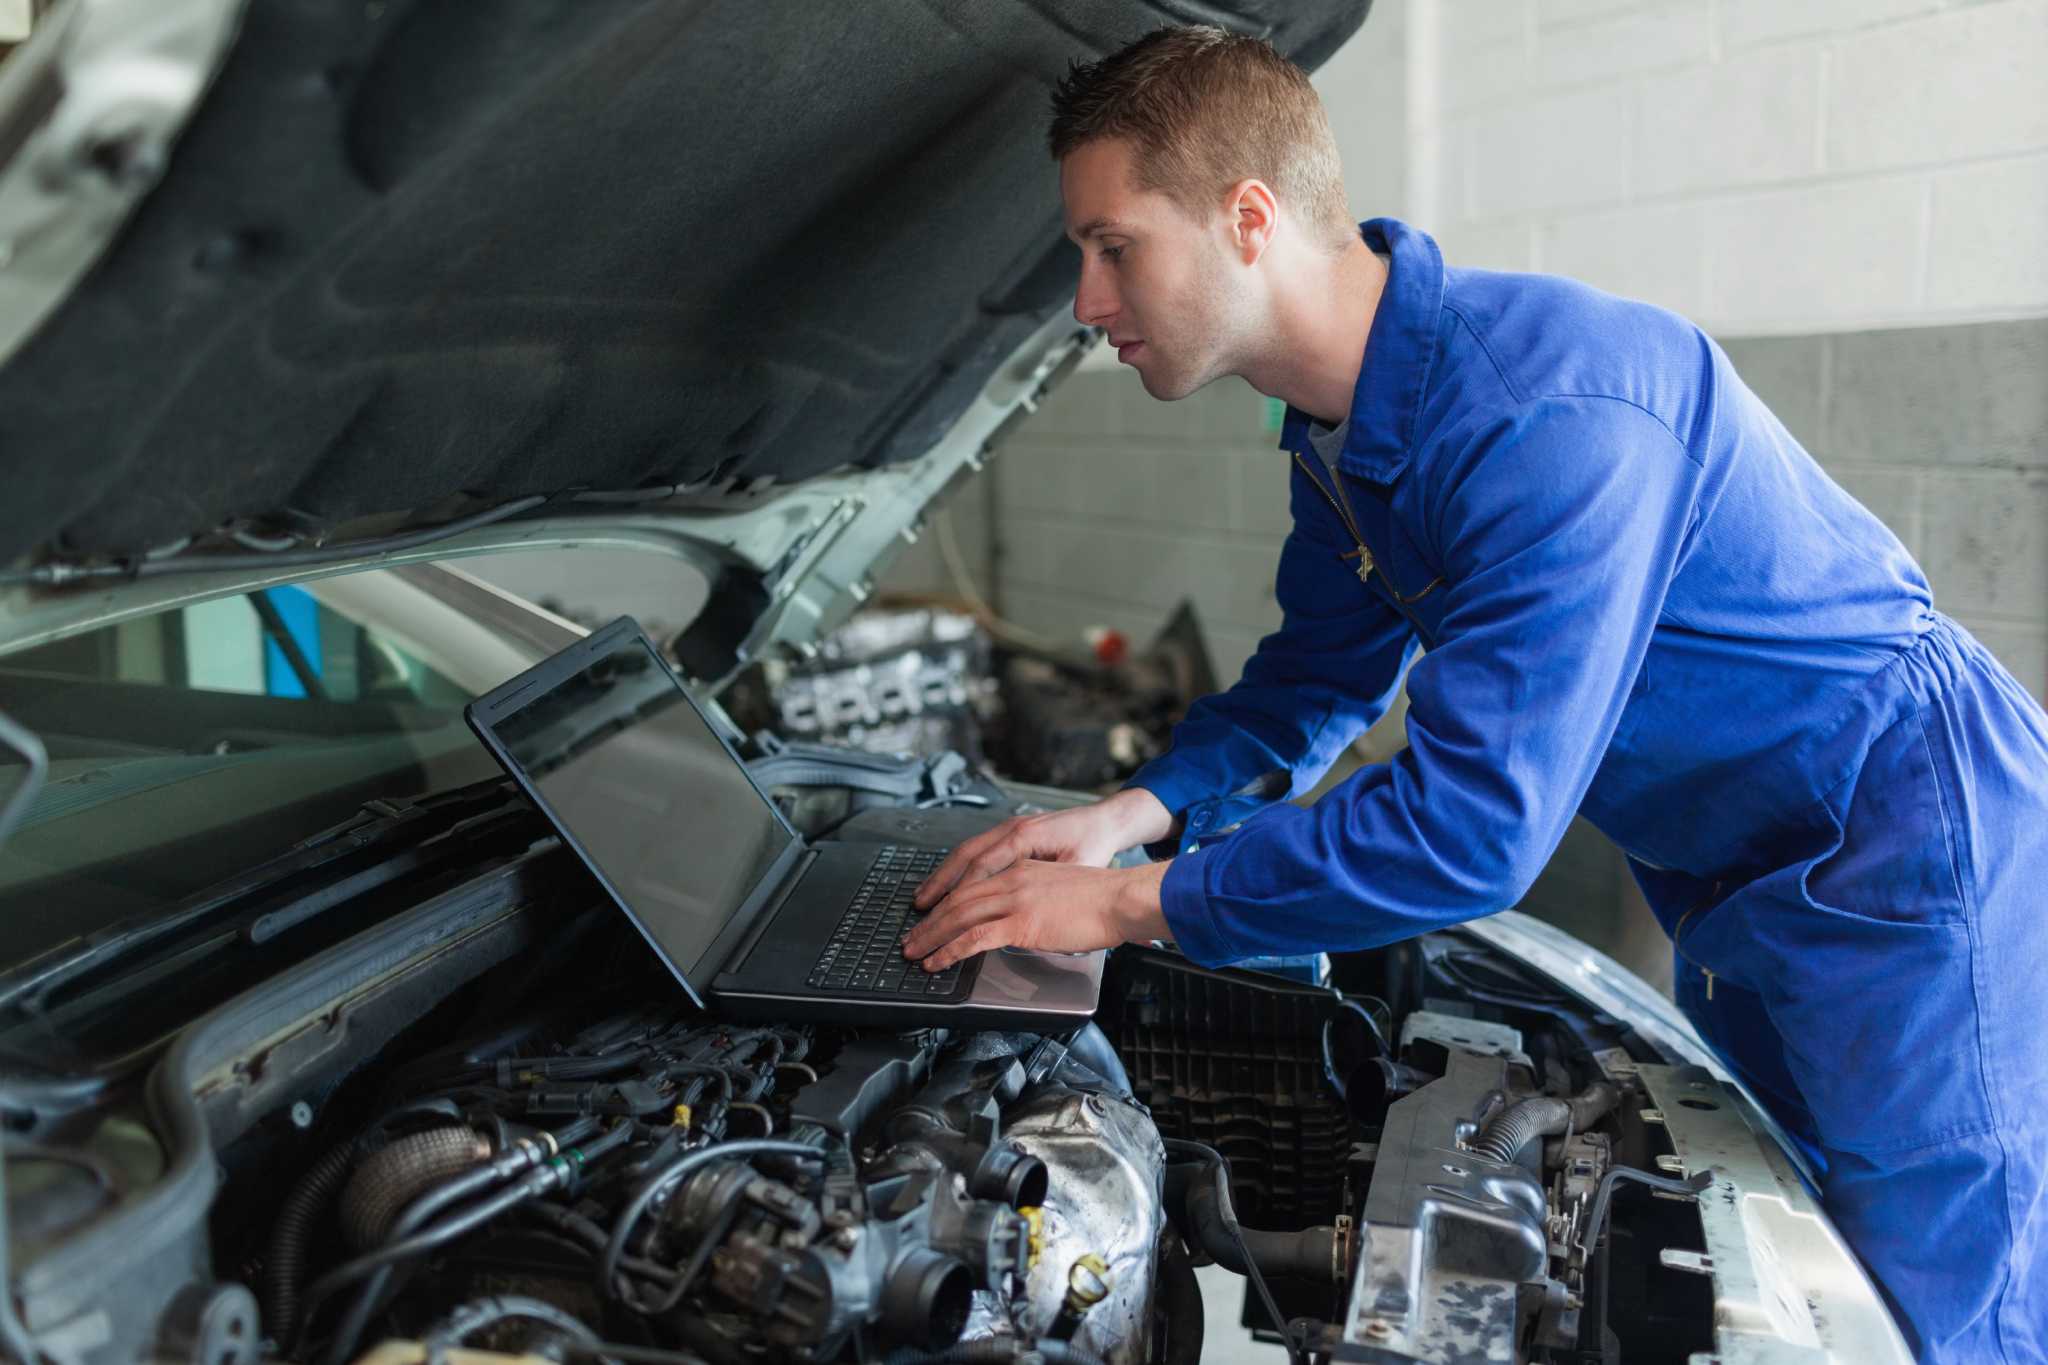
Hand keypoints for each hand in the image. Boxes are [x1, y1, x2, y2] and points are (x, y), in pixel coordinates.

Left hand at [901, 858, 1170, 971]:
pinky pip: (974, 938)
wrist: (1120, 898)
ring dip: (931, 937)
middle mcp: (1012, 880)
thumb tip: (1028, 926)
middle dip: (930, 921)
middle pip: (958, 899)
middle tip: (912, 937)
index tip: (932, 917)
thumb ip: (1039, 904)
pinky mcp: (1020, 923)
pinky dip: (949, 951)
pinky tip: (937, 962)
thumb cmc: (1104, 900)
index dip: (947, 902)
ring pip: (958, 916)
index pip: (973, 885)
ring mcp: (1014, 900)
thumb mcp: (1062, 893)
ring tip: (914, 952)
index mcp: (1022, 870)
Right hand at [913, 788, 1172, 910]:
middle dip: (939, 885)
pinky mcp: (1009, 834)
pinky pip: (974, 852)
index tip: (944, 914)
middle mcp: (1011, 828)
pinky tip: (946, 887)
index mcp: (1026, 836)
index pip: (983, 865)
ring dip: (942, 878)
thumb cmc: (1095, 844)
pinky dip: (956, 870)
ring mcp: (1007, 829)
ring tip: (923, 901)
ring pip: (964, 853)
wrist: (1106, 821)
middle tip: (919, 911)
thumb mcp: (1079, 867)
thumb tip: (1032, 911)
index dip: (961, 891)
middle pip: (964, 857)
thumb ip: (1052, 886)